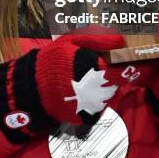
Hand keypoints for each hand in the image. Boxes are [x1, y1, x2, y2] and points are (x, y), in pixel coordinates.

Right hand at [0, 29, 128, 142]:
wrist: (33, 90)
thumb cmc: (53, 61)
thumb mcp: (71, 41)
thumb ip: (97, 39)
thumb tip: (121, 40)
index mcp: (97, 67)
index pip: (122, 68)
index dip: (125, 65)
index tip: (123, 61)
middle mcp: (99, 89)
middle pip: (116, 82)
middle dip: (110, 76)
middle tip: (94, 70)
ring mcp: (95, 106)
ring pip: (108, 96)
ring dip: (102, 89)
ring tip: (83, 81)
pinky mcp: (89, 118)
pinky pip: (99, 108)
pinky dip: (94, 101)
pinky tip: (80, 93)